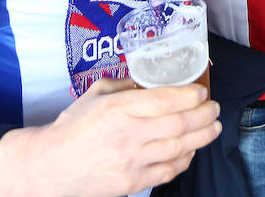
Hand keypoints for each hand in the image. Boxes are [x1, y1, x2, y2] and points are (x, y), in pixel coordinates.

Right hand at [0, 77, 220, 196]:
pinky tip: (190, 151)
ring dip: (202, 137)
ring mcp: (131, 161)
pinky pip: (167, 171)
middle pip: (179, 124)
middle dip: (204, 115)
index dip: (190, 96)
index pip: (164, 100)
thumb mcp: (94, 94)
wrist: (50, 166)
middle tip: (214, 109)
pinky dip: (183, 161)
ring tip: (213, 127)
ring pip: (178, 148)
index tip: (201, 92)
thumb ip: (123, 85)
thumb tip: (146, 81)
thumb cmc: (72, 128)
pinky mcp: (131, 182)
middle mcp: (128, 134)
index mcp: (118, 108)